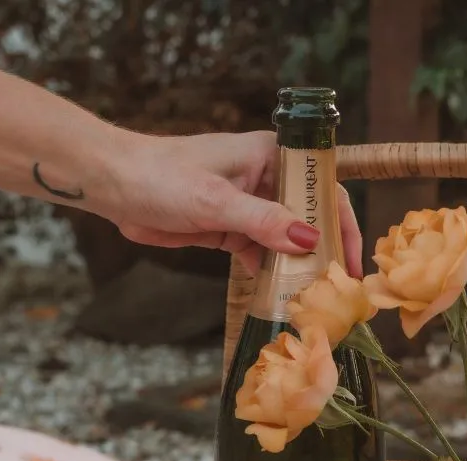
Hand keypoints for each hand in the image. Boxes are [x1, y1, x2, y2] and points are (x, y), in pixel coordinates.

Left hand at [99, 129, 362, 276]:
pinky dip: (271, 272)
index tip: (350, 263)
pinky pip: (261, 253)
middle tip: (336, 290)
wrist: (116, 186)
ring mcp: (249, 206)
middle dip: (324, 251)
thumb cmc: (162, 177)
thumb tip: (309, 241)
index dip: (342, 225)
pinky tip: (280, 295)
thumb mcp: (216, 201)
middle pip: (309, 217)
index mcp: (271, 155)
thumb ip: (263, 221)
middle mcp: (267, 178)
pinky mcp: (230, 229)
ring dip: (298, 267)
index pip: (322, 188)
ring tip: (312, 299)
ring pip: (286, 239)